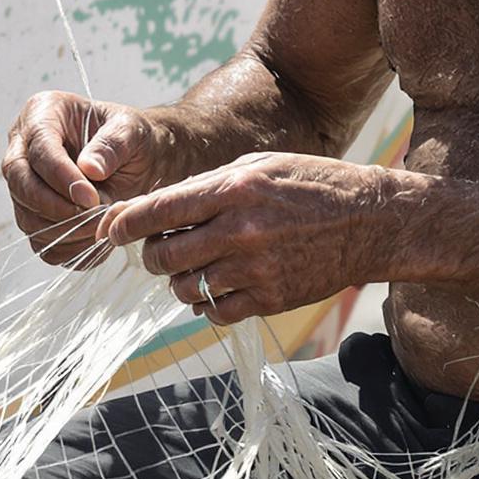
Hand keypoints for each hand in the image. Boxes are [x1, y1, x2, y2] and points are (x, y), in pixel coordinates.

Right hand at [1, 91, 164, 265]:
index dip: (60, 177)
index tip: (91, 198)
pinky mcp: (35, 215)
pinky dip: (67, 247)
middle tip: (93, 217)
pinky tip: (95, 238)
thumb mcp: (132, 130)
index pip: (39, 149)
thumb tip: (90, 169)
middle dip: (55, 207)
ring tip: (101, 226)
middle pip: (20, 183)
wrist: (142, 161)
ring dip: (63, 231)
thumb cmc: (133, 138)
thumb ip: (113, 144)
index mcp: (43, 114)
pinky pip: (40, 242)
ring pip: (27, 217)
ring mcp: (26, 184)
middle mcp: (24, 147)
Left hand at [102, 152, 405, 325]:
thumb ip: (208, 186)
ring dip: (180, 281)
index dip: (124, 223)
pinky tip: (217, 287)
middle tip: (157, 251)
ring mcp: (256, 269)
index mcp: (234, 189)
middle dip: (151, 256)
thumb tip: (158, 209)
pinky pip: (216, 312)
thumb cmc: (311, 184)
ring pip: (186, 288)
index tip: (108, 229)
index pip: (160, 210)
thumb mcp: (258, 166)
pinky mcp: (271, 299)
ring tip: (195, 267)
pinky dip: (206, 304)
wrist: (371, 221)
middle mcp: (241, 230)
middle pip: (165, 256)